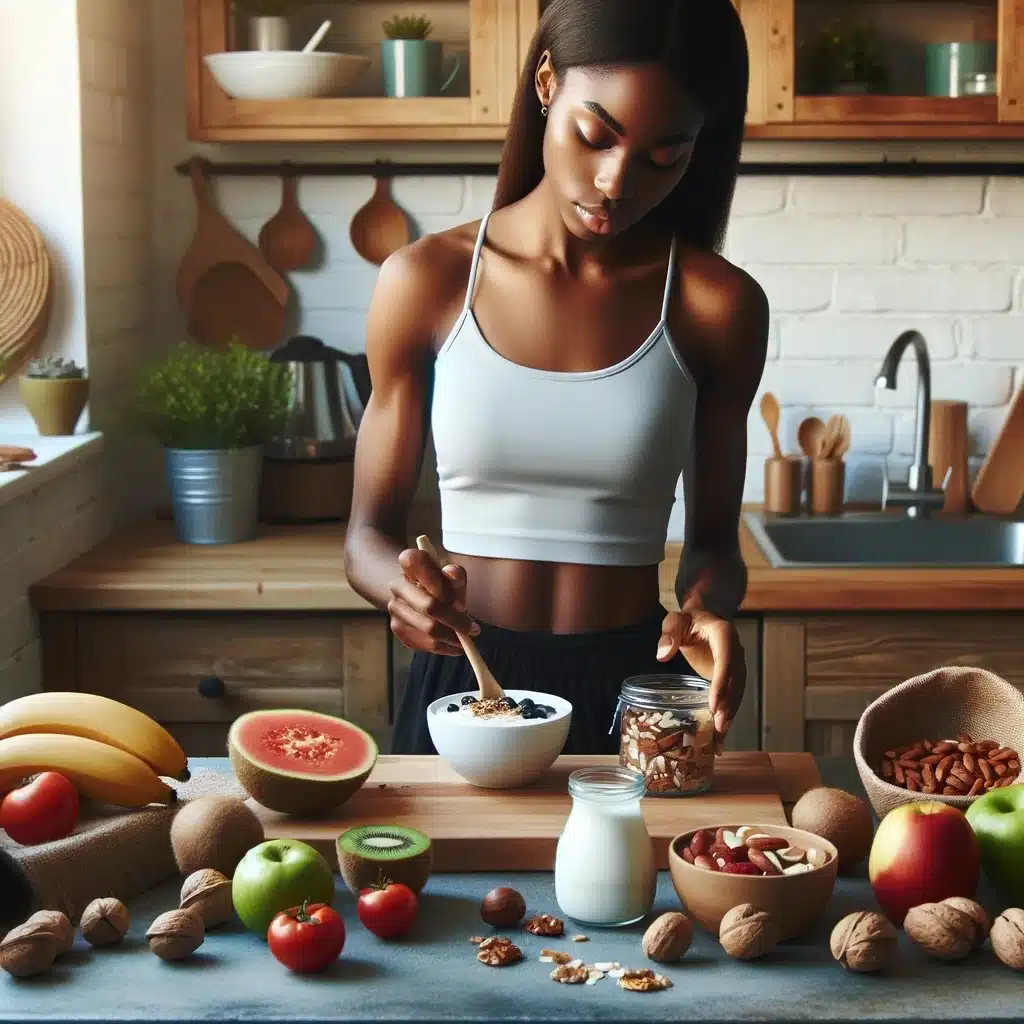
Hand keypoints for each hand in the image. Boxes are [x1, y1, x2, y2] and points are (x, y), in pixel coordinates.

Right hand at [387, 548, 479, 655]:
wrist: (421, 595)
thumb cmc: (442, 584)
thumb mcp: (453, 577)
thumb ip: (456, 575)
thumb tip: (451, 573)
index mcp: (410, 563)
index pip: (414, 562)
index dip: (438, 583)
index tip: (457, 599)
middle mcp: (397, 584)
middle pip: (429, 606)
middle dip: (455, 620)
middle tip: (474, 629)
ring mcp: (394, 607)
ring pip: (429, 629)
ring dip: (452, 638)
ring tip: (465, 637)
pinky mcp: (397, 628)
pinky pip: (424, 643)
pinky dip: (443, 647)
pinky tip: (452, 644)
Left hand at [656, 608, 745, 744]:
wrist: (702, 620)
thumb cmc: (687, 621)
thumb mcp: (675, 620)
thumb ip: (669, 633)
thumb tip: (662, 655)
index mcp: (724, 635)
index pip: (726, 661)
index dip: (721, 684)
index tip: (713, 705)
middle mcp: (736, 651)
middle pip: (735, 681)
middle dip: (728, 706)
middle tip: (719, 727)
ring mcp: (736, 665)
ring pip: (737, 692)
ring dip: (730, 714)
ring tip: (720, 736)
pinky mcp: (731, 677)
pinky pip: (732, 696)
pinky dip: (727, 713)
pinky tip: (720, 733)